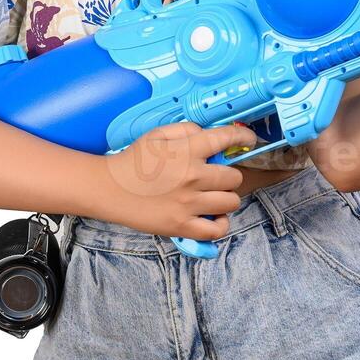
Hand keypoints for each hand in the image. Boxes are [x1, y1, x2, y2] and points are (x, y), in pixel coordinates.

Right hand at [100, 122, 256, 240]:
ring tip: (213, 196)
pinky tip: (213, 217)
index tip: (249, 140)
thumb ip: (186, 130)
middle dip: (228, 175)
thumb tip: (208, 135)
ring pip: (231, 202)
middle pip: (234, 177)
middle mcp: (193, 176)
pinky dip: (220, 224)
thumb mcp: (157, 134)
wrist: (110, 189)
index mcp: (187, 150)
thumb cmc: (133, 160)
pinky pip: (217, 229)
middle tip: (216, 177)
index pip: (227, 138)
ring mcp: (189, 204)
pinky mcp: (182, 226)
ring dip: (226, 198)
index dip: (244, 137)